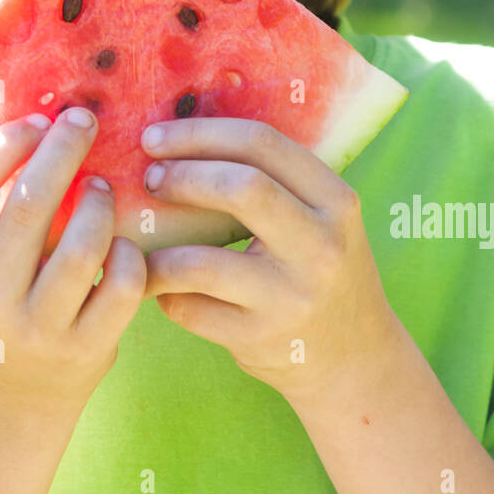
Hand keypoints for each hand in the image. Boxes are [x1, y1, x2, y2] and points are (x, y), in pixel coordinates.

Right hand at [0, 109, 146, 421]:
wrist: (9, 400)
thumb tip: (34, 119)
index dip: (4, 144)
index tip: (37, 121)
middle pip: (29, 205)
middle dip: (63, 149)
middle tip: (84, 122)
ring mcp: (35, 330)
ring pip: (82, 246)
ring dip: (99, 203)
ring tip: (101, 189)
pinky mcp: (84, 350)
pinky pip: (121, 285)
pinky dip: (130, 255)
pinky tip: (124, 245)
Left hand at [140, 117, 400, 405]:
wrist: (354, 360)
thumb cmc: (320, 271)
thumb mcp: (321, 219)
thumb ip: (274, 181)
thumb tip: (181, 138)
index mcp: (336, 202)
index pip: (262, 144)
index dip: (199, 133)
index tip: (156, 137)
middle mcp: (320, 247)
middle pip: (240, 189)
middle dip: (182, 176)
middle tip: (151, 179)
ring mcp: (288, 297)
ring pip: (197, 262)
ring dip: (156, 250)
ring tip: (139, 242)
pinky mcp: (258, 339)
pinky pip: (187, 308)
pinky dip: (163, 293)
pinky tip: (161, 285)